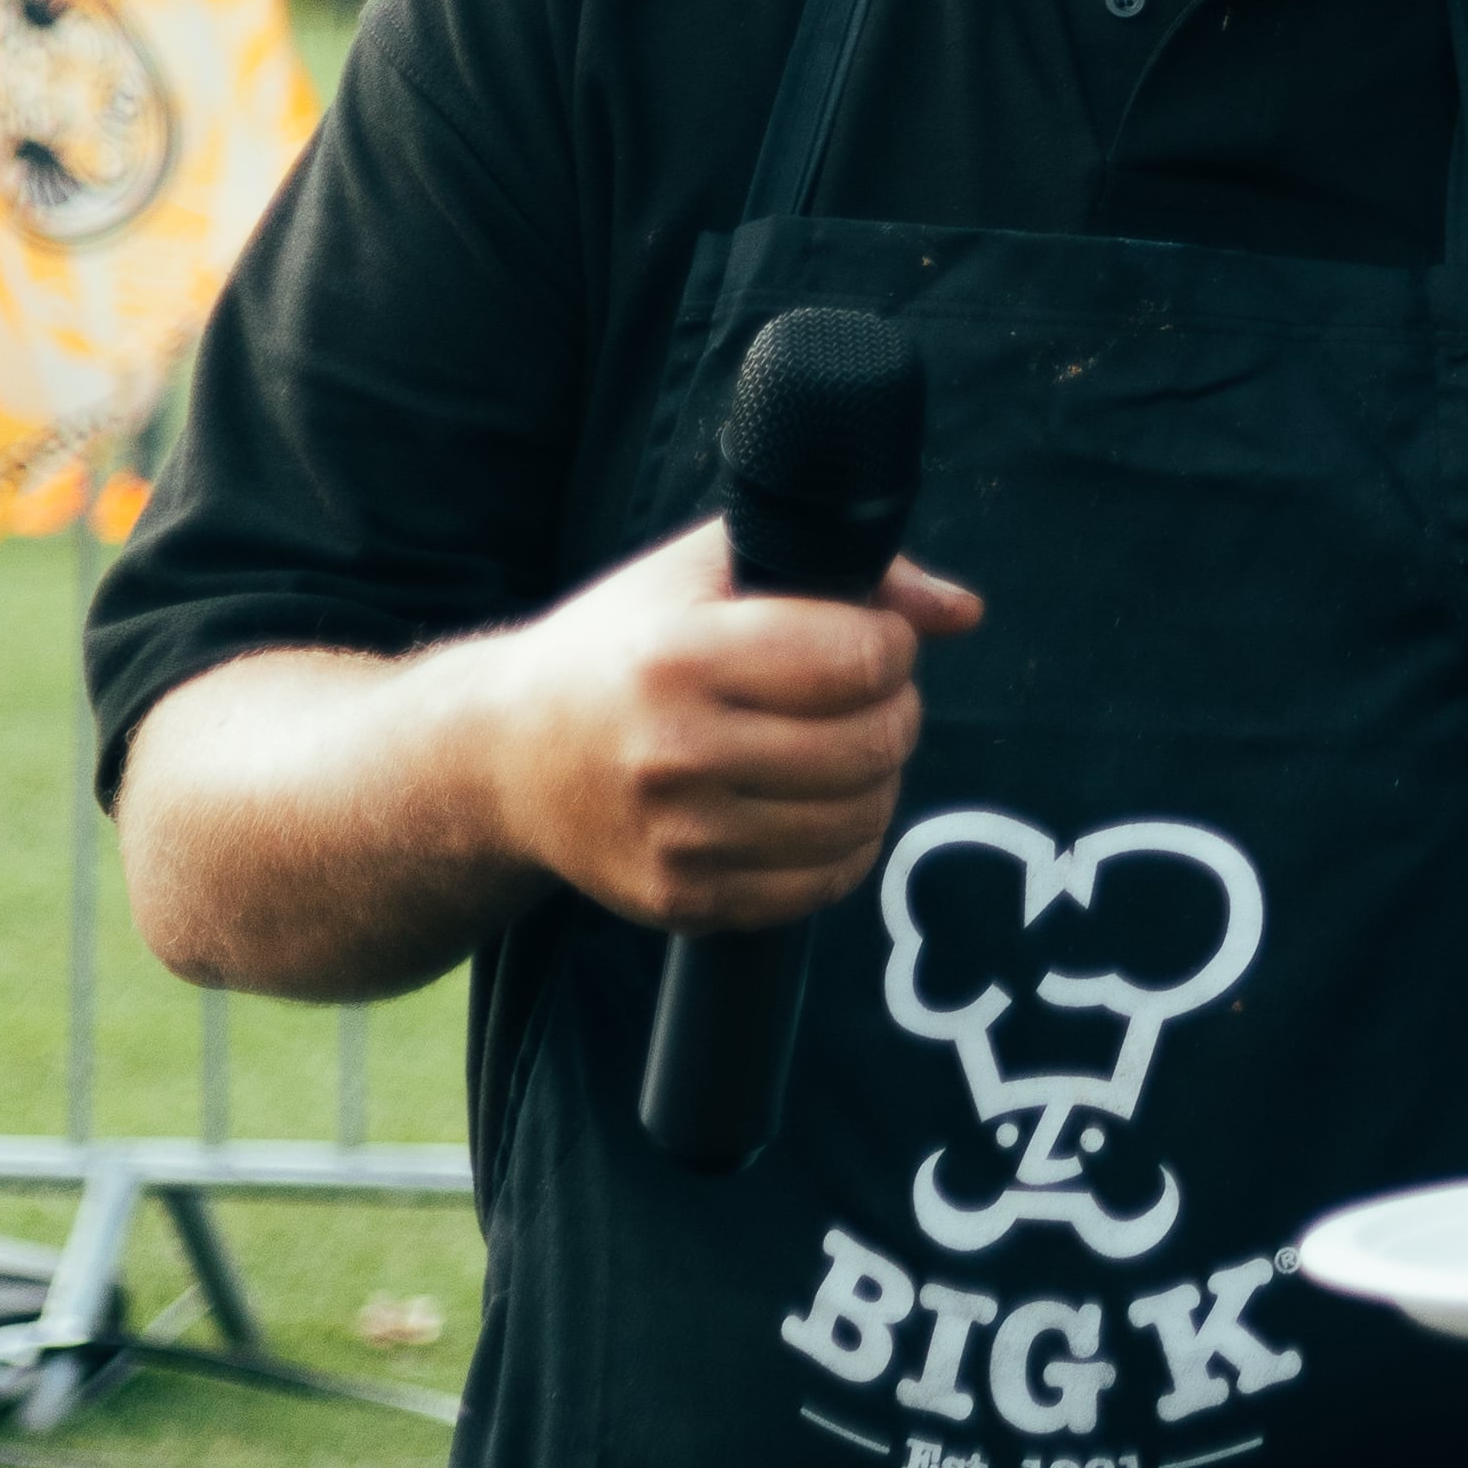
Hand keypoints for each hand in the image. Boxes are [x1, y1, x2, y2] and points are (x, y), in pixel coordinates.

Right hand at [458, 513, 981, 932]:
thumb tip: (963, 612)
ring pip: (861, 817)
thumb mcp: (709, 571)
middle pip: (872, 742)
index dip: (890, 644)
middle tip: (866, 697)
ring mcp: (676, 837)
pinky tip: (816, 805)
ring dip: (879, 779)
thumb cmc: (623, 645)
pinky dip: (846, 844)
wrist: (505, 757)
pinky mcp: (683, 898)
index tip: (868, 639)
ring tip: (843, 747)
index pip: (861, 659)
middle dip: (895, 710)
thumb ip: (846, 569)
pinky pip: (822, 883)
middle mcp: (672, 753)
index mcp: (677, 658)